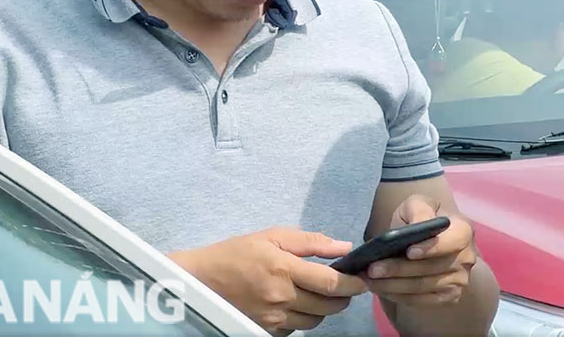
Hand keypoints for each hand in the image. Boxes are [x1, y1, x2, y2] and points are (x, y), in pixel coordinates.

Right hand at [169, 226, 366, 333]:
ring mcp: (272, 318)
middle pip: (328, 307)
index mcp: (285, 269)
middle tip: (346, 287)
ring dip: (324, 310)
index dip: (354, 284)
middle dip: (343, 298)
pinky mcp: (264, 330)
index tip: (363, 280)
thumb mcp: (272, 236)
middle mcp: (281, 297)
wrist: (200, 279)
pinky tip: (298, 305)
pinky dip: (302, 319)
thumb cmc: (237, 253)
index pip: (332, 283)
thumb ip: (311, 242)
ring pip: (314, 321)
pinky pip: (295, 330)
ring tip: (321, 295)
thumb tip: (344, 247)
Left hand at [363, 195, 477, 307]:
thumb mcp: (418, 204)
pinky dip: (398, 296)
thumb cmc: (422, 219)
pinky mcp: (449, 296)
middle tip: (372, 269)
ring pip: (422, 287)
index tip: (409, 252)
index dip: (432, 248)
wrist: (431, 241)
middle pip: (430, 268)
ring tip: (369, 280)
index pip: (453, 242)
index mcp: (463, 231)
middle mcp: (466, 258)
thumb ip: (418, 210)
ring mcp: (459, 280)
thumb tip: (416, 226)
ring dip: (393, 285)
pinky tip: (381, 288)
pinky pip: (420, 300)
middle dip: (398, 269)